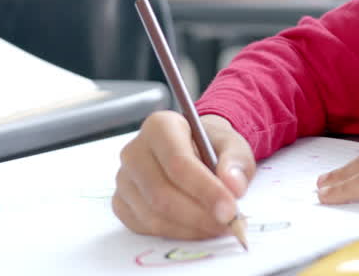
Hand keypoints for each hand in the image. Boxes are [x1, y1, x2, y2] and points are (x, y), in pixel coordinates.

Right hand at [113, 111, 255, 239]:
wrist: (195, 151)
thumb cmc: (211, 146)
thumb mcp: (233, 144)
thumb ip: (237, 161)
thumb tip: (234, 186)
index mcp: (160, 126)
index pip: (178, 163)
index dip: (205, 190)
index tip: (230, 210)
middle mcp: (134, 151)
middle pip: (162, 193)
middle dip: (199, 215)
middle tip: (228, 224)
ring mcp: (124, 178)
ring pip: (153, 214)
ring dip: (190, 227)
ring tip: (218, 226)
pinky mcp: (121, 202)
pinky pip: (145, 227)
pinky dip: (176, 233)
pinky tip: (198, 228)